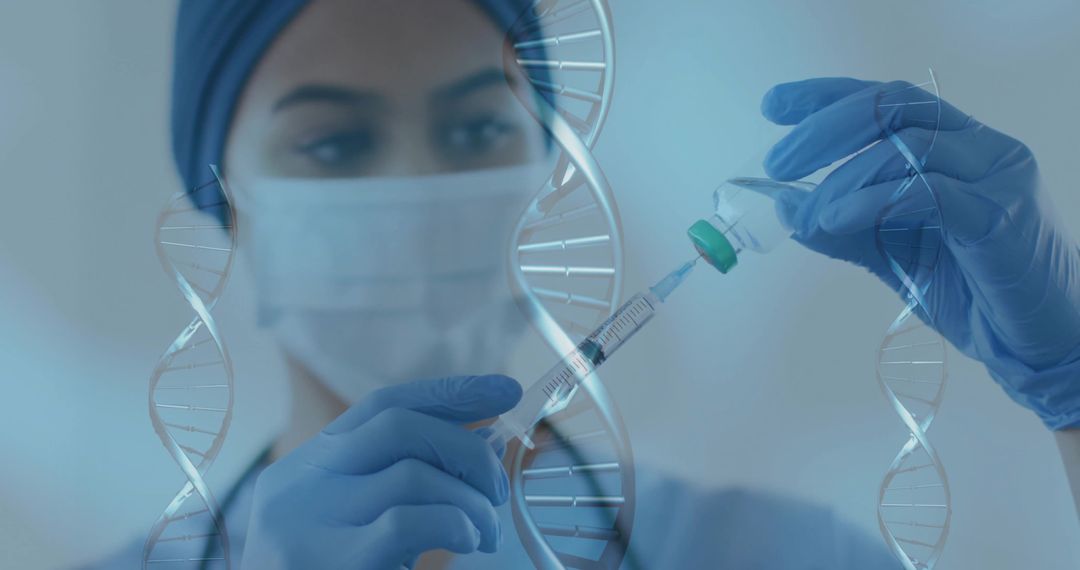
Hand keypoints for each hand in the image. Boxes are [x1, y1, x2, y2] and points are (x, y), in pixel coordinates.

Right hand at [240, 375, 521, 568]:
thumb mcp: (366, 521)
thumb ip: (416, 477)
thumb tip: (486, 439)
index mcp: (309, 465)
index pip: (384, 404)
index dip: (450, 392)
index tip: (505, 389)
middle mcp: (301, 482)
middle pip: (399, 425)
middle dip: (465, 448)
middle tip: (496, 490)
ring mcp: (311, 522)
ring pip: (414, 474)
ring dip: (470, 501)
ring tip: (485, 536)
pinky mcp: (331, 562)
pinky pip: (410, 521)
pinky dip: (455, 523)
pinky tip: (466, 542)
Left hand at [762, 77, 1079, 428]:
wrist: (1033, 342)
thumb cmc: (970, 291)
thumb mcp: (892, 252)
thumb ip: (844, 227)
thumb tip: (785, 206)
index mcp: (958, 146)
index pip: (889, 100)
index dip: (828, 96)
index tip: (774, 106)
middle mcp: (983, 148)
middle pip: (896, 107)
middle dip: (825, 128)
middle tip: (778, 161)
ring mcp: (997, 178)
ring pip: (909, 147)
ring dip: (843, 177)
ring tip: (809, 214)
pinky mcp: (1000, 218)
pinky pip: (929, 193)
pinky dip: (873, 201)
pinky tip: (836, 219)